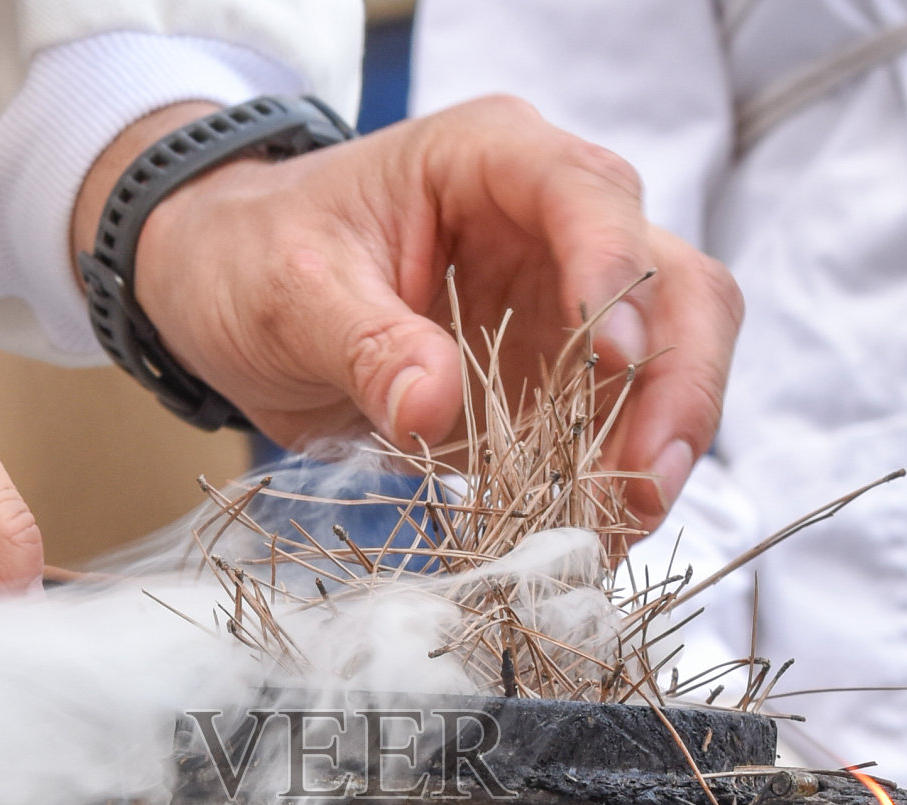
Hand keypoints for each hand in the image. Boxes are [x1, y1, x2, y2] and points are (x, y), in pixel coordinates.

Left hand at [76, 97, 742, 525]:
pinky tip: (589, 539)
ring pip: (666, 365)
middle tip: (645, 482)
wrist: (230, 295)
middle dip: (676, 386)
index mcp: (493, 162)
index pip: (592, 197)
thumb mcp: (289, 292)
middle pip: (673, 288)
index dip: (614, 278)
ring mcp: (562, 310)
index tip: (606, 361)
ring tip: (617, 529)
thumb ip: (363, 342)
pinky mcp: (549, 386)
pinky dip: (609, 488)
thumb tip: (432, 407)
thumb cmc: (255, 258)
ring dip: (655, 450)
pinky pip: (609, 435)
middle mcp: (553, 226)